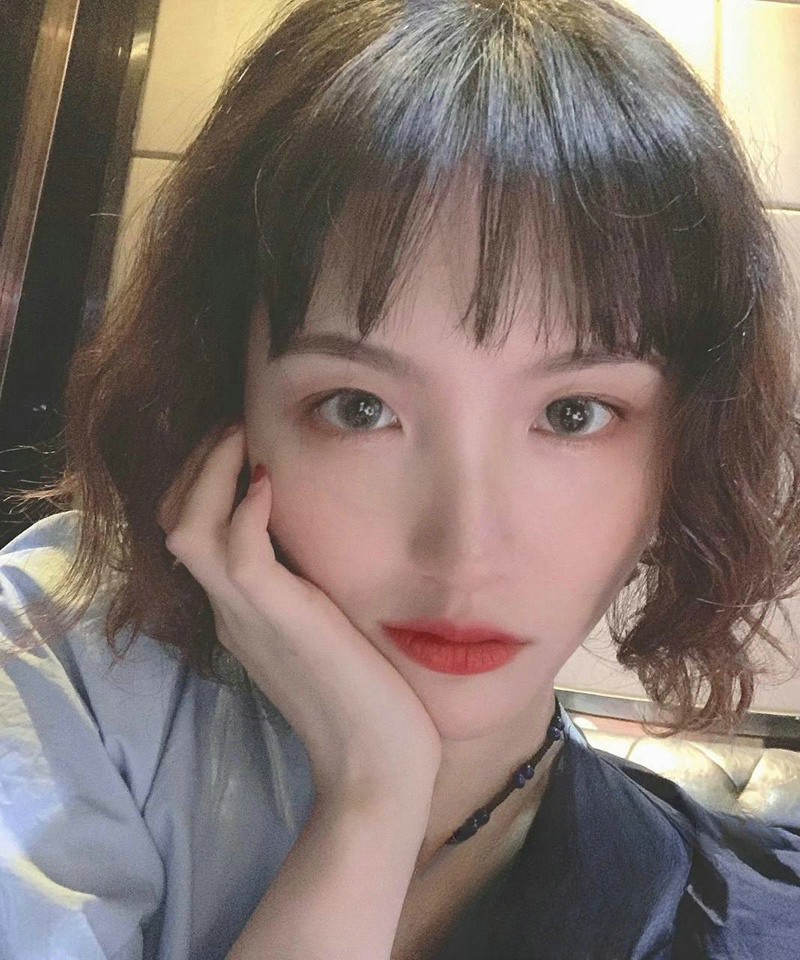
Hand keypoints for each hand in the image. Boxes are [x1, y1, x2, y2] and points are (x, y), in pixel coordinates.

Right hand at [158, 423, 441, 807]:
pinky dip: (244, 509)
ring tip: (242, 438)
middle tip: (234, 429)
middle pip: (174, 522)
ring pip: (189, 529)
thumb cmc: (366, 697)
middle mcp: (231, 609)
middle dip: (198, 466)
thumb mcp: (327, 628)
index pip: (192, 533)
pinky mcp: (278, 620)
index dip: (204, 483)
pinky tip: (269, 484)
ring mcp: (247, 615)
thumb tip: (317, 542)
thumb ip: (308, 589)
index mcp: (241, 610)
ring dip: (210, 474)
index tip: (241, 444)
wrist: (376, 765)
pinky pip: (238, 552)